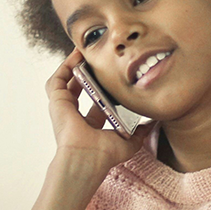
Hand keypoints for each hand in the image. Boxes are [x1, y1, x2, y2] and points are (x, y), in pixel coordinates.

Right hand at [47, 49, 151, 170]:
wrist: (87, 158)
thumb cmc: (104, 155)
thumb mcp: (129, 142)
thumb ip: (141, 131)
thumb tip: (154, 122)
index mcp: (89, 124)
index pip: (96, 100)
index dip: (103, 87)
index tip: (113, 74)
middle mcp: (75, 115)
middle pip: (80, 87)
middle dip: (88, 71)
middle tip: (98, 58)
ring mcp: (64, 108)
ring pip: (67, 80)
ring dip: (75, 65)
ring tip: (86, 51)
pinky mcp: (57, 101)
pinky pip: (58, 79)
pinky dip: (66, 65)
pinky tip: (77, 55)